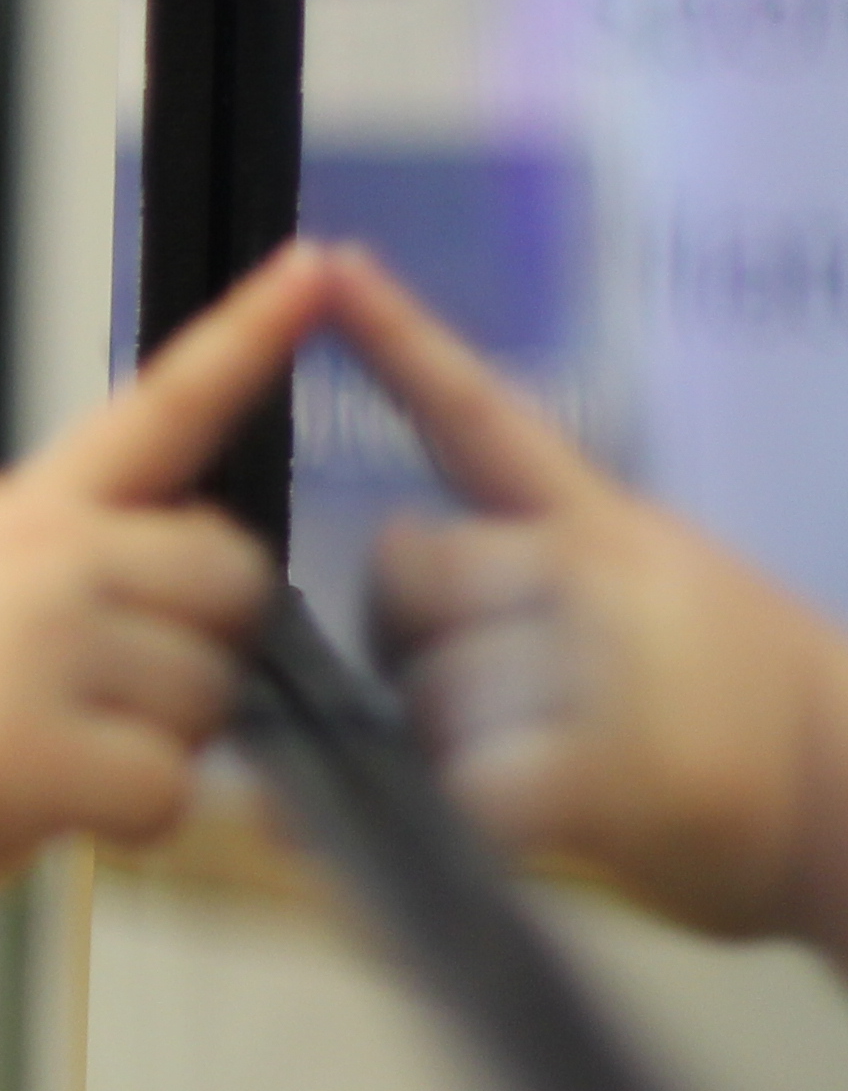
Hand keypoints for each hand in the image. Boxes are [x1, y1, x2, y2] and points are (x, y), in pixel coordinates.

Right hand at [0, 244, 322, 1010]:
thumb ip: (59, 559)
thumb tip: (164, 593)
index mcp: (26, 509)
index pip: (158, 408)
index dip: (248, 337)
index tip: (315, 264)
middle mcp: (43, 558)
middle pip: (230, 581)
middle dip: (201, 647)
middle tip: (109, 699)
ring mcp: (39, 648)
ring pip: (204, 698)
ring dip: (155, 746)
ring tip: (51, 758)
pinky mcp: (32, 752)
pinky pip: (165, 790)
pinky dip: (129, 818)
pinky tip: (55, 810)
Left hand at [328, 244, 847, 956]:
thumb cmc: (757, 714)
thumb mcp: (672, 595)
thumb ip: (546, 568)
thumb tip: (413, 561)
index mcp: (607, 526)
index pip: (481, 417)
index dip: (401, 342)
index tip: (334, 262)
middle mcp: (597, 572)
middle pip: (405, 572)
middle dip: (410, 636)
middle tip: (493, 701)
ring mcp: (597, 667)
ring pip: (423, 685)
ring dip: (450, 742)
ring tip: (557, 770)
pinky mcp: (596, 774)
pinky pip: (465, 786)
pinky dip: (471, 818)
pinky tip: (531, 828)